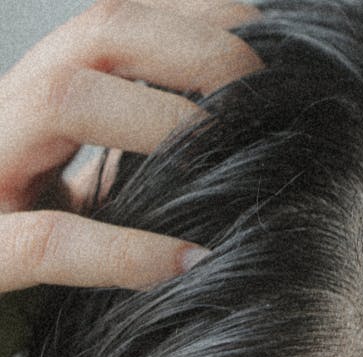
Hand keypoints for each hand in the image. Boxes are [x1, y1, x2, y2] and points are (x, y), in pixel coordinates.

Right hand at [0, 0, 261, 290]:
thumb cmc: (57, 226)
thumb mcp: (103, 169)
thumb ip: (152, 137)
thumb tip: (256, 121)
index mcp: (52, 86)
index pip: (129, 14)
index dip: (207, 17)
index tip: (273, 55)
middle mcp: (14, 109)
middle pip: (104, 27)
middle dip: (202, 50)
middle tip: (267, 95)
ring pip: (61, 98)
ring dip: (165, 121)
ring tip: (229, 153)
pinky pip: (47, 241)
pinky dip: (124, 250)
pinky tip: (189, 261)